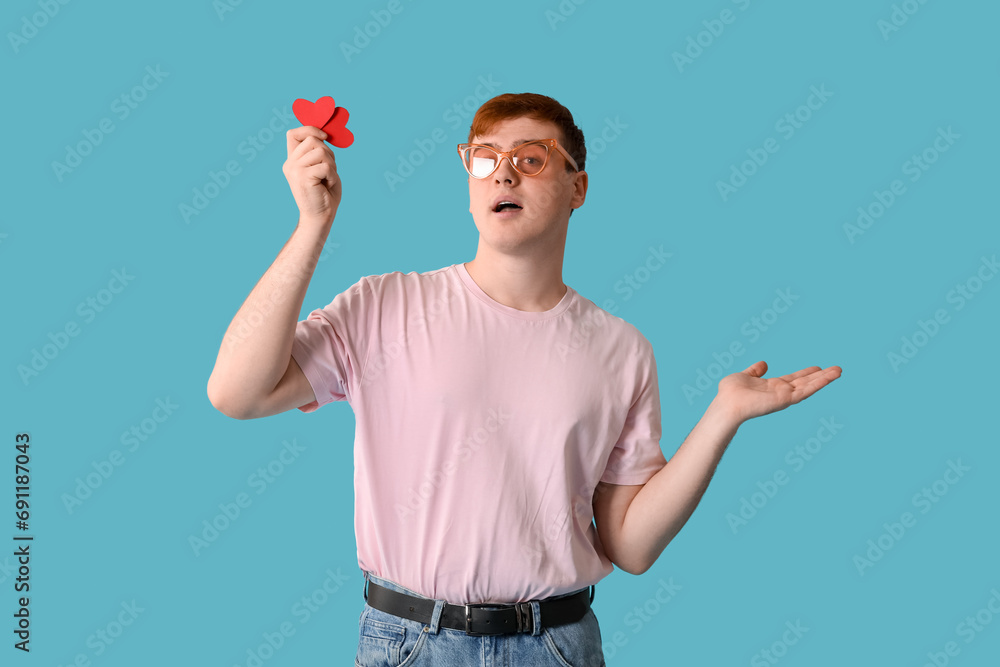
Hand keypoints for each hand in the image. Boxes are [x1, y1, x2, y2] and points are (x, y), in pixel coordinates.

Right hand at [282, 125, 340, 226]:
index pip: (293, 133)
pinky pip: (326, 166)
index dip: (309, 129)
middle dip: (328, 152)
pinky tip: (327, 185)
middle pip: (312, 140)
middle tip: (328, 170)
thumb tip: (323, 134)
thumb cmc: (324, 192)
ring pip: (321, 152)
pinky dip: (332, 175)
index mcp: (292, 160)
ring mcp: (295, 170)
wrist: (321, 216)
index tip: (324, 137)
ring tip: (327, 178)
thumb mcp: (321, 167)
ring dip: (331, 165)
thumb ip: (318, 152)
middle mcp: (290, 164)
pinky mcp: (303, 177)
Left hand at [715, 361, 841, 423]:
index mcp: (771, 386)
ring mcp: (784, 396)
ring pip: (809, 386)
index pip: (793, 379)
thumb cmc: (729, 393)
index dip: (805, 373)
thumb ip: (754, 371)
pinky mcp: (786, 399)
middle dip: (820, 376)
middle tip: (836, 369)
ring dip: (825, 379)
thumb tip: (764, 363)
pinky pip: (806, 391)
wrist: (727, 404)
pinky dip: (818, 384)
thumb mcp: (743, 376)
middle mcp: (780, 392)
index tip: (817, 367)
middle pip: (805, 382)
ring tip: (839, 371)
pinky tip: (829, 377)